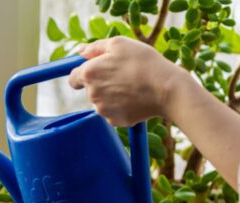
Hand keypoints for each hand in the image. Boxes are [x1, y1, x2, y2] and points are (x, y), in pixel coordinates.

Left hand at [68, 36, 186, 126]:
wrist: (167, 89)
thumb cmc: (144, 62)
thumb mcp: (120, 44)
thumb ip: (95, 47)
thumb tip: (80, 51)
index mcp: (90, 74)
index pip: (73, 79)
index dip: (83, 74)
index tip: (96, 72)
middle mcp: (92, 94)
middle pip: (91, 90)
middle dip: (102, 84)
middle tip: (124, 75)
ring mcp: (103, 110)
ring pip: (103, 102)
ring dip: (112, 96)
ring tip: (132, 87)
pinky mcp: (115, 121)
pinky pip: (114, 113)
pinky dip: (122, 107)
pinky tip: (136, 98)